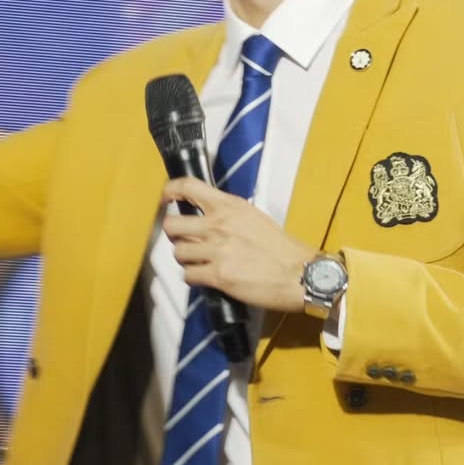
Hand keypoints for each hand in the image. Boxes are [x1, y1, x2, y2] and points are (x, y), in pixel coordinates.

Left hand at [161, 178, 316, 313]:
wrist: (298, 273)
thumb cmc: (280, 246)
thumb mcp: (254, 217)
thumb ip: (228, 214)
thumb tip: (207, 218)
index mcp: (229, 206)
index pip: (189, 187)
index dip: (170, 191)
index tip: (165, 199)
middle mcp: (219, 225)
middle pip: (171, 225)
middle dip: (174, 235)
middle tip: (184, 240)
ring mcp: (217, 251)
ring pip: (178, 253)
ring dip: (185, 259)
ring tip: (198, 262)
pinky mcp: (218, 276)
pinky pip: (188, 275)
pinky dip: (193, 277)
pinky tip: (205, 277)